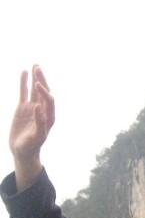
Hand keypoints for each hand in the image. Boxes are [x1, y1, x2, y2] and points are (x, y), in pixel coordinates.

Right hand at [9, 65, 54, 191]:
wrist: (22, 151)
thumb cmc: (31, 147)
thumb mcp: (37, 137)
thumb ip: (40, 123)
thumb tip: (39, 107)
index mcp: (49, 117)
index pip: (49, 100)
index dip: (45, 92)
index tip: (38, 85)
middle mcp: (43, 110)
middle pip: (44, 92)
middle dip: (42, 80)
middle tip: (38, 67)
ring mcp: (33, 108)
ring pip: (34, 90)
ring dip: (36, 79)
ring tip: (36, 65)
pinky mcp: (23, 108)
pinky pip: (24, 93)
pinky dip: (24, 83)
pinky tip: (24, 72)